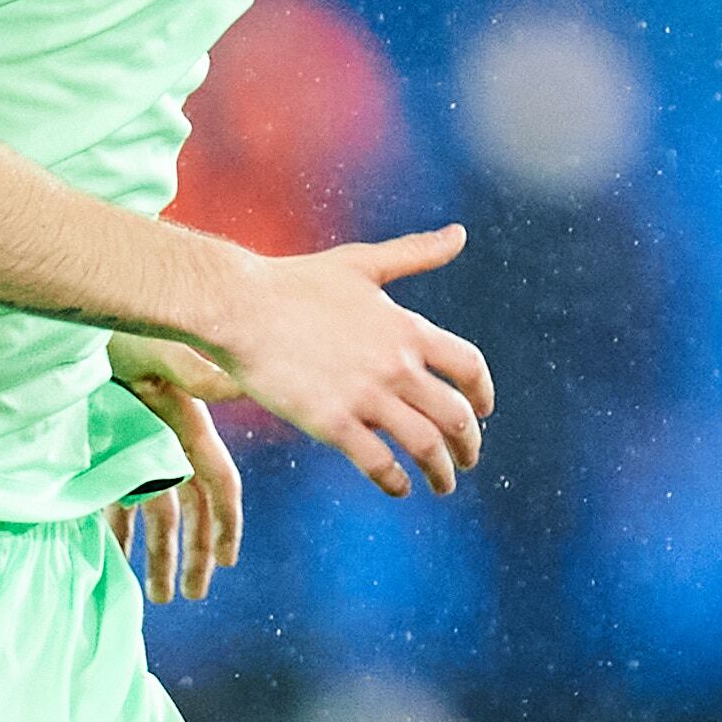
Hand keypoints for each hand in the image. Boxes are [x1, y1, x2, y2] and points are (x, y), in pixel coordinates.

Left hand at [106, 336, 243, 602]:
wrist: (69, 316)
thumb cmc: (116, 327)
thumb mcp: (155, 347)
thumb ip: (192, 367)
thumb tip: (234, 379)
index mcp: (188, 425)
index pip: (217, 483)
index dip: (226, 524)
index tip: (227, 562)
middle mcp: (167, 442)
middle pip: (189, 509)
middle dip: (194, 554)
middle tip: (190, 597)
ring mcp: (136, 446)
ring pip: (154, 512)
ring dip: (156, 554)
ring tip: (156, 596)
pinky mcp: (105, 446)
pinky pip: (114, 498)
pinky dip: (115, 529)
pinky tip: (109, 557)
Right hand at [205, 225, 493, 497]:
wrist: (239, 307)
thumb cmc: (295, 283)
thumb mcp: (362, 263)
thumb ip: (415, 254)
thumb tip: (460, 234)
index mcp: (406, 329)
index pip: (468, 367)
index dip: (483, 394)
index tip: (483, 412)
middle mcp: (395, 365)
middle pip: (455, 416)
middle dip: (469, 445)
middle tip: (467, 461)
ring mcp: (365, 396)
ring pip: (425, 445)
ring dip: (441, 472)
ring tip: (443, 485)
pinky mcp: (331, 423)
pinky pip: (379, 463)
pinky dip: (396, 481)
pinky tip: (398, 487)